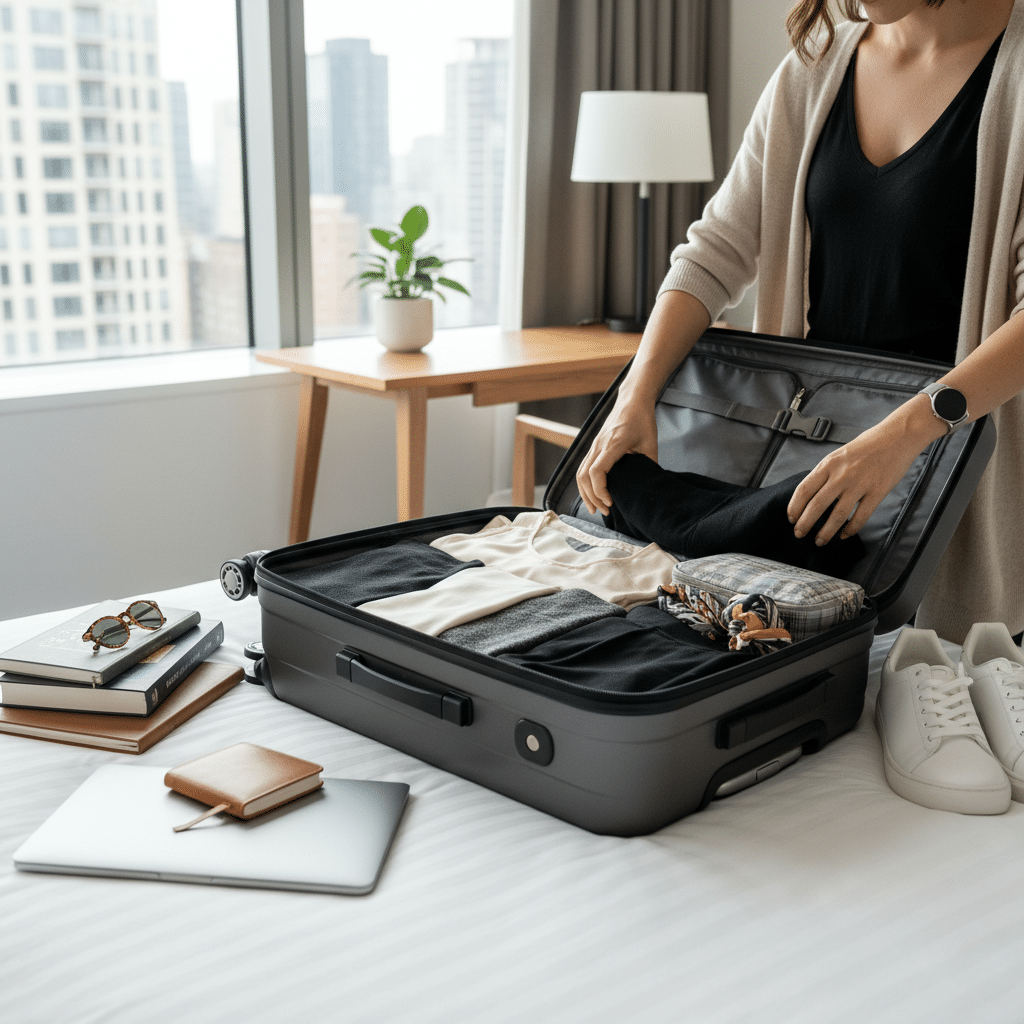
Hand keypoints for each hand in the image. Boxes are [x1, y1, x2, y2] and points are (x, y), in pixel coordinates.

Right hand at [576, 399, 658, 515]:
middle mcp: (599, 445)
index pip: (596, 471)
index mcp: (613, 444)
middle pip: (584, 476)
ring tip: (596, 508)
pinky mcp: (593, 447)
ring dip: (586, 493)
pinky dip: (585, 484)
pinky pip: (582, 468)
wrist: (632, 400)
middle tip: (606, 511)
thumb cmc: (642, 420)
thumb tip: (649, 486)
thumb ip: (649, 465)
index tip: (610, 502)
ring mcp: (594, 445)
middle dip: (592, 497)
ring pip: (580, 473)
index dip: (600, 490)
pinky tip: (592, 494)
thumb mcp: (651, 443)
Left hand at [786, 409, 938, 545]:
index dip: (794, 507)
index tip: (791, 518)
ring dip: (826, 532)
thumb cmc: (869, 444)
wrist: (898, 436)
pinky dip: (851, 529)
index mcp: (829, 464)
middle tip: (800, 534)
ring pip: (837, 515)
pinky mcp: (877, 492)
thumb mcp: (839, 454)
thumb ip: (826, 472)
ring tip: (820, 541)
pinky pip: (861, 517)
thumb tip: (812, 493)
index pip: (804, 489)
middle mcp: (841, 475)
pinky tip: (844, 535)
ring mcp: (860, 484)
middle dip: (805, 524)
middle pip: (816, 505)